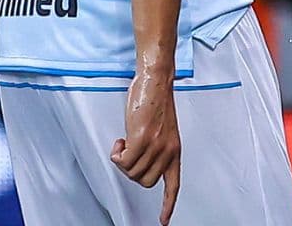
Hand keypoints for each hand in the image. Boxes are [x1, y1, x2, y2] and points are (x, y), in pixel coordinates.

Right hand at [110, 70, 180, 224]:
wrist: (156, 79)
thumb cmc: (156, 100)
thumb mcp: (162, 130)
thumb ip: (156, 147)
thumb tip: (140, 160)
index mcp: (174, 150)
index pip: (173, 185)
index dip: (168, 205)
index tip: (164, 220)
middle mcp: (167, 151)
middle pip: (145, 181)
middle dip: (131, 171)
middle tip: (127, 152)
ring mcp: (155, 146)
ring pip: (132, 172)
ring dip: (122, 160)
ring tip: (125, 141)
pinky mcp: (141, 139)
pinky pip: (124, 160)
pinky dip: (117, 153)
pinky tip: (120, 140)